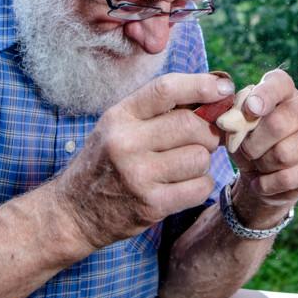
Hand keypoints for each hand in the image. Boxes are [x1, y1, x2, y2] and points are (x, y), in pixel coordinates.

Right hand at [55, 72, 233, 248]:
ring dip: (202, 161)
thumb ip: (158, 110)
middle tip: (204, 138)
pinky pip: (200, 187)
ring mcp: (139, 176)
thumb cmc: (105, 161)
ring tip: (186, 164)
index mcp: (120, 116)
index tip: (224, 87)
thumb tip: (213, 93)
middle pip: (191, 125)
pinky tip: (184, 184)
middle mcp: (127, 143)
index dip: (201, 85)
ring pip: (200, 157)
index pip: (166, 89)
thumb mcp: (119, 126)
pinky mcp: (152, 205)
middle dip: (208, 131)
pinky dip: (201, 184)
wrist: (73, 212)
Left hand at [227, 69, 297, 227]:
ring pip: (283, 154)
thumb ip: (233, 118)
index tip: (250, 109)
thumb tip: (230, 120)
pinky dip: (267, 185)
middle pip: (277, 125)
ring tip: (258, 164)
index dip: (264, 95)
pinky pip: (288, 178)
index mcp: (284, 91)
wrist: (262, 175)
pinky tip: (262, 183)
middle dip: (252, 144)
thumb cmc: (247, 141)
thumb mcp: (235, 127)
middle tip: (246, 151)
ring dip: (261, 165)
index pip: (279, 84)